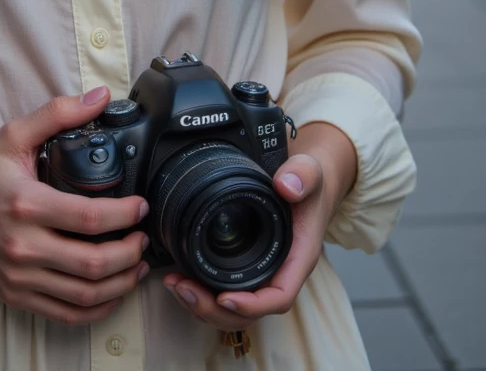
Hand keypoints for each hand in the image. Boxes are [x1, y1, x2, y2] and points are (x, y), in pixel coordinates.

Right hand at [0, 87, 149, 326]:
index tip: (141, 207)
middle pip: (92, 263)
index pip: (89, 217)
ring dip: (120, 284)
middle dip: (130, 253)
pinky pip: (65, 313)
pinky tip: (111, 292)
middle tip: (143, 238)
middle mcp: (23, 246)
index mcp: (26, 204)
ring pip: (84, 294)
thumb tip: (100, 97)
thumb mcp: (14, 134)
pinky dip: (96, 308)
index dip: (125, 215)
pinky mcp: (15, 294)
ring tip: (136, 266)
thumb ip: (58, 113)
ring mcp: (19, 275)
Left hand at [163, 121, 357, 329]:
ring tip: (175, 286)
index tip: (225, 298)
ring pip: (235, 309)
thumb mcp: (310, 173)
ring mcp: (262, 272)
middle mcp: (279, 272)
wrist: (307, 184)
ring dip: (203, 305)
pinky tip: (182, 280)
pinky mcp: (248, 266)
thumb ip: (302, 176)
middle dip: (215, 309)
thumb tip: (286, 185)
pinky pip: (227, 292)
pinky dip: (203, 293)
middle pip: (250, 312)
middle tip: (184, 290)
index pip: (279, 296)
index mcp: (296, 258)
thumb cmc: (309, 184)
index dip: (252, 304)